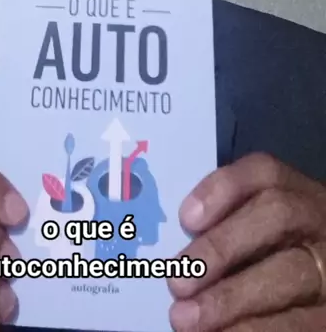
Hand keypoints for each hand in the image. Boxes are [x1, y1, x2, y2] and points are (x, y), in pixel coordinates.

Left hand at [169, 153, 325, 330]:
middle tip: (177, 280)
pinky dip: (254, 330)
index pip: (264, 172)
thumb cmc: (274, 253)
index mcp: (296, 192)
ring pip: (288, 273)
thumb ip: (228, 226)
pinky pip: (298, 323)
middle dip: (221, 246)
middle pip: (276, 216)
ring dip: (230, 298)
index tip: (186, 218)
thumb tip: (176, 251)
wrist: (318, 285)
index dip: (223, 188)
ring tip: (185, 319)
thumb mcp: (259, 228)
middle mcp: (317, 222)